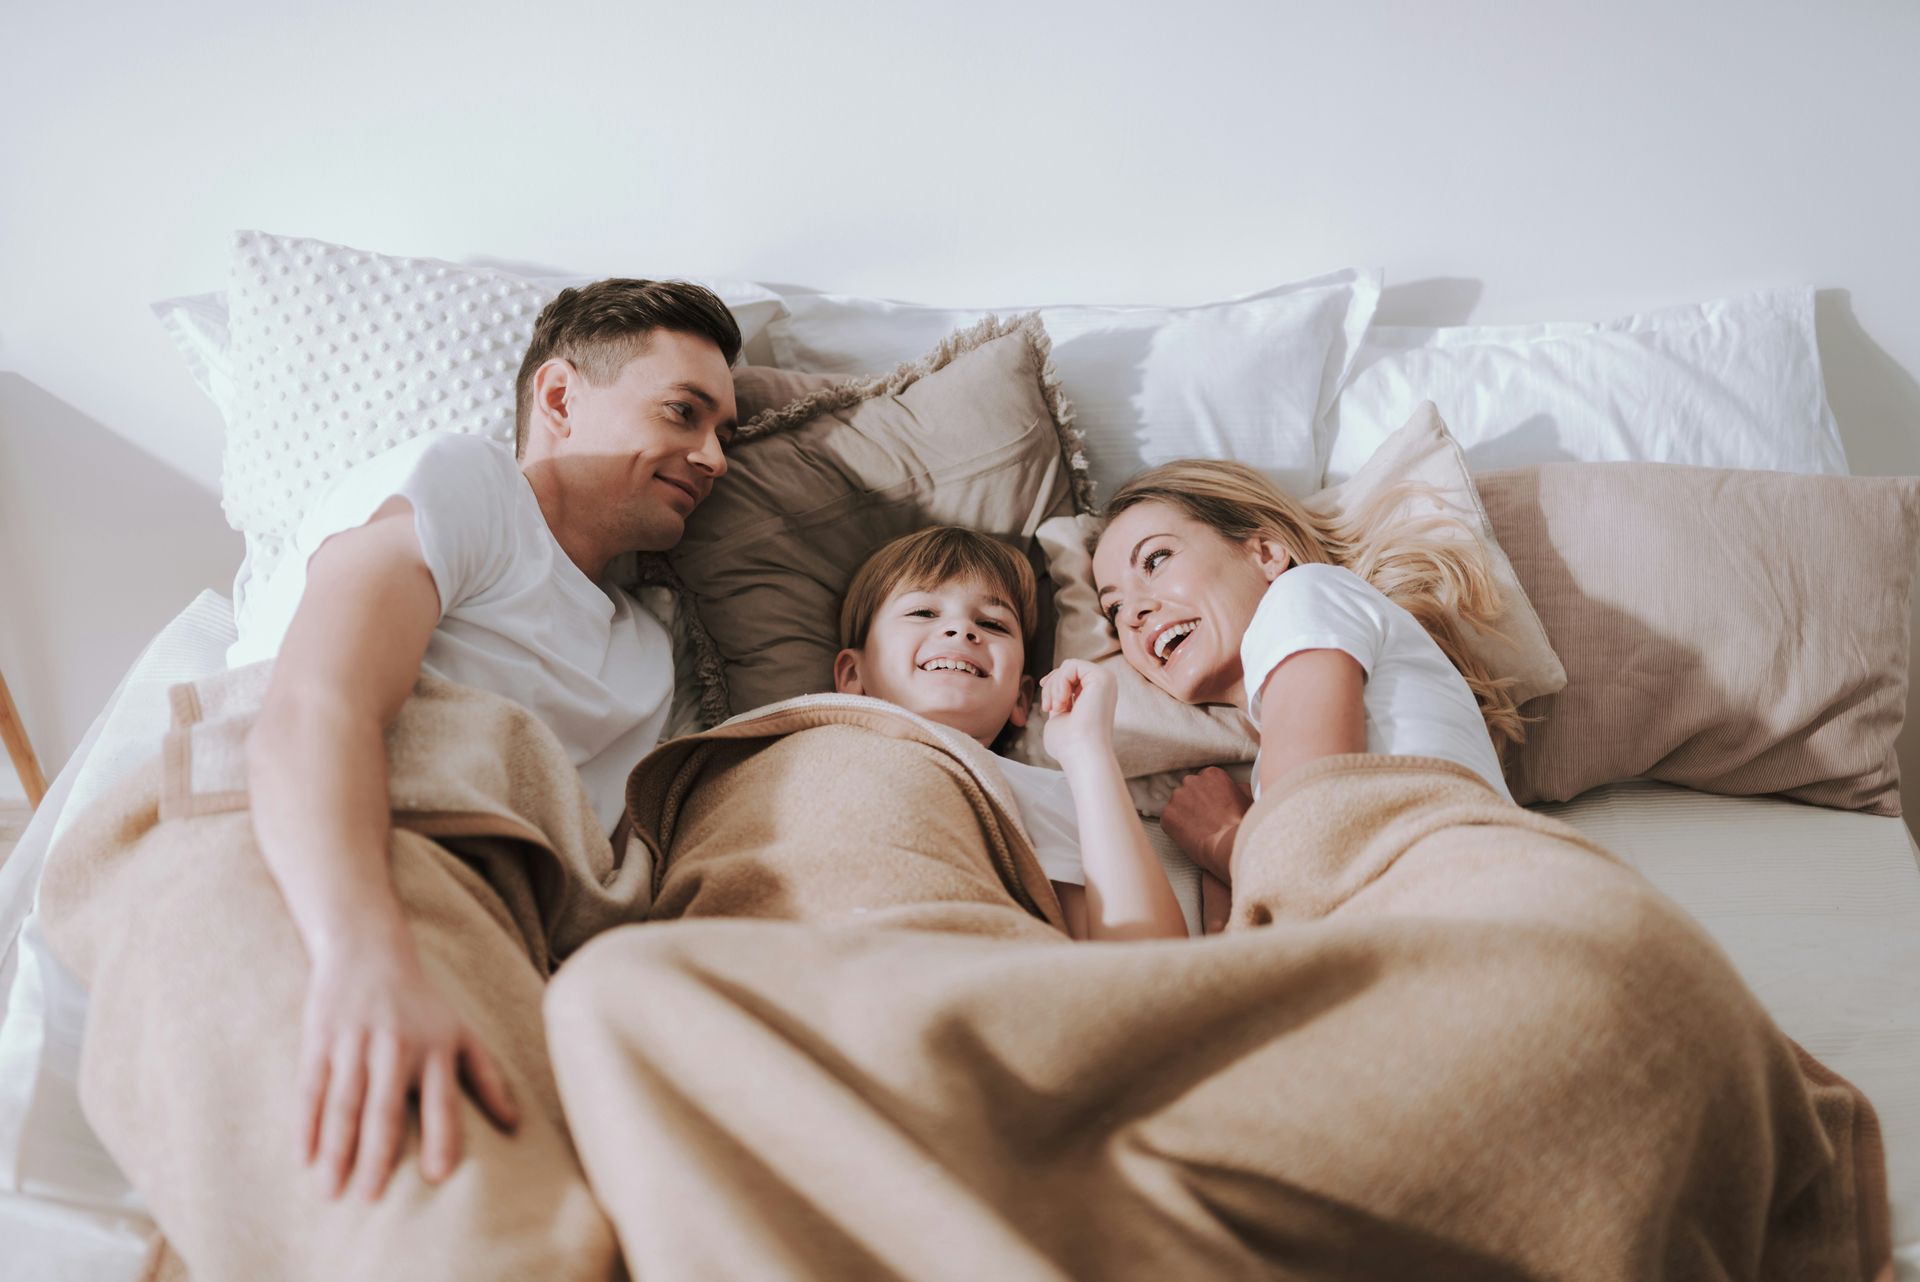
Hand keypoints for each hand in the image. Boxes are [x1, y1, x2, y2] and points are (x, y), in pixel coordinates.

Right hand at [297, 934, 519, 1199]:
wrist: (369, 950)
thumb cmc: (422, 1003)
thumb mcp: (461, 1032)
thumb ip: (487, 1077)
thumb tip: (514, 1124)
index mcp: (436, 1048)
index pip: (441, 1101)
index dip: (441, 1137)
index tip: (438, 1176)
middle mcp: (397, 1047)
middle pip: (386, 1109)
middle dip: (377, 1155)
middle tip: (371, 1198)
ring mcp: (355, 1043)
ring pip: (344, 1104)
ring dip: (337, 1150)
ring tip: (331, 1192)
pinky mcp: (321, 1040)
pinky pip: (312, 1088)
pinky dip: (307, 1124)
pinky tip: (304, 1157)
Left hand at [1038, 659, 1119, 772]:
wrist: (1081, 753)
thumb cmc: (1069, 744)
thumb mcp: (1060, 716)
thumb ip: (1059, 700)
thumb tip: (1050, 687)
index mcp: (1096, 695)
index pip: (1071, 677)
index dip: (1054, 683)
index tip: (1046, 704)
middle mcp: (1104, 686)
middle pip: (1068, 670)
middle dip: (1051, 686)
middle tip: (1049, 708)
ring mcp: (1106, 680)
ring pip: (1068, 666)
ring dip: (1054, 686)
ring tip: (1056, 708)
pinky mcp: (1103, 677)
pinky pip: (1072, 665)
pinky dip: (1060, 682)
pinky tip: (1063, 701)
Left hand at [1161, 766, 1252, 881]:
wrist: (1229, 845)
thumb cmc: (1242, 824)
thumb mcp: (1247, 798)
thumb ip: (1237, 787)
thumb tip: (1237, 787)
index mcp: (1211, 774)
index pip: (1203, 782)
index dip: (1208, 797)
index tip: (1213, 809)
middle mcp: (1191, 781)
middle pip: (1188, 790)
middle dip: (1194, 803)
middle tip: (1205, 820)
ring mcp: (1177, 797)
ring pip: (1177, 805)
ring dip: (1184, 815)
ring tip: (1199, 830)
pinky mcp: (1167, 815)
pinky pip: (1168, 820)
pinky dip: (1175, 829)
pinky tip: (1189, 837)